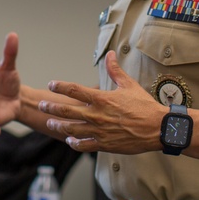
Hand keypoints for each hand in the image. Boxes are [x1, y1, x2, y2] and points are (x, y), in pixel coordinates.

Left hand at [39, 51, 165, 153]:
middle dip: (51, 107)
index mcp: (101, 99)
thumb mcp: (129, 85)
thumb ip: (115, 70)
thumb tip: (110, 54)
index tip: (51, 84)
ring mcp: (99, 131)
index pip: (74, 90)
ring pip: (71, 129)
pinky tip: (70, 140)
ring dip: (58, 126)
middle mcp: (96, 115)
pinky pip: (84, 145)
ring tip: (50, 124)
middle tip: (41, 105)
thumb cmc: (144, 106)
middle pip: (66, 111)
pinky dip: (74, 143)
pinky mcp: (104, 144)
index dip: (60, 86)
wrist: (157, 128)